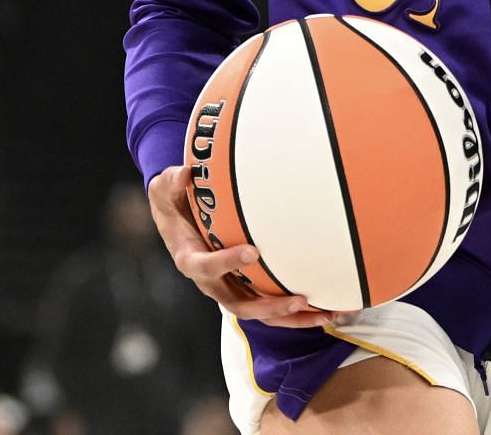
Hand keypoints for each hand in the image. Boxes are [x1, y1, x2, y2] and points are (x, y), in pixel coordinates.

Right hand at [146, 165, 335, 328]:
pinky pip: (271, 308)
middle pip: (240, 306)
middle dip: (269, 307)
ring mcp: (231, 289)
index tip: (252, 252)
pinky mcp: (246, 289)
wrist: (177, 223)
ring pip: (261, 314)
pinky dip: (297, 313)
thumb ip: (171, 182)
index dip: (227, 263)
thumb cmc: (174, 203)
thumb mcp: (164, 190)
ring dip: (292, 318)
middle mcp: (212, 283)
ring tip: (325, 313)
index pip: (206, 267)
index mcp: (191, 260)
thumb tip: (185, 173)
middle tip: (298, 299)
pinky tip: (327, 308)